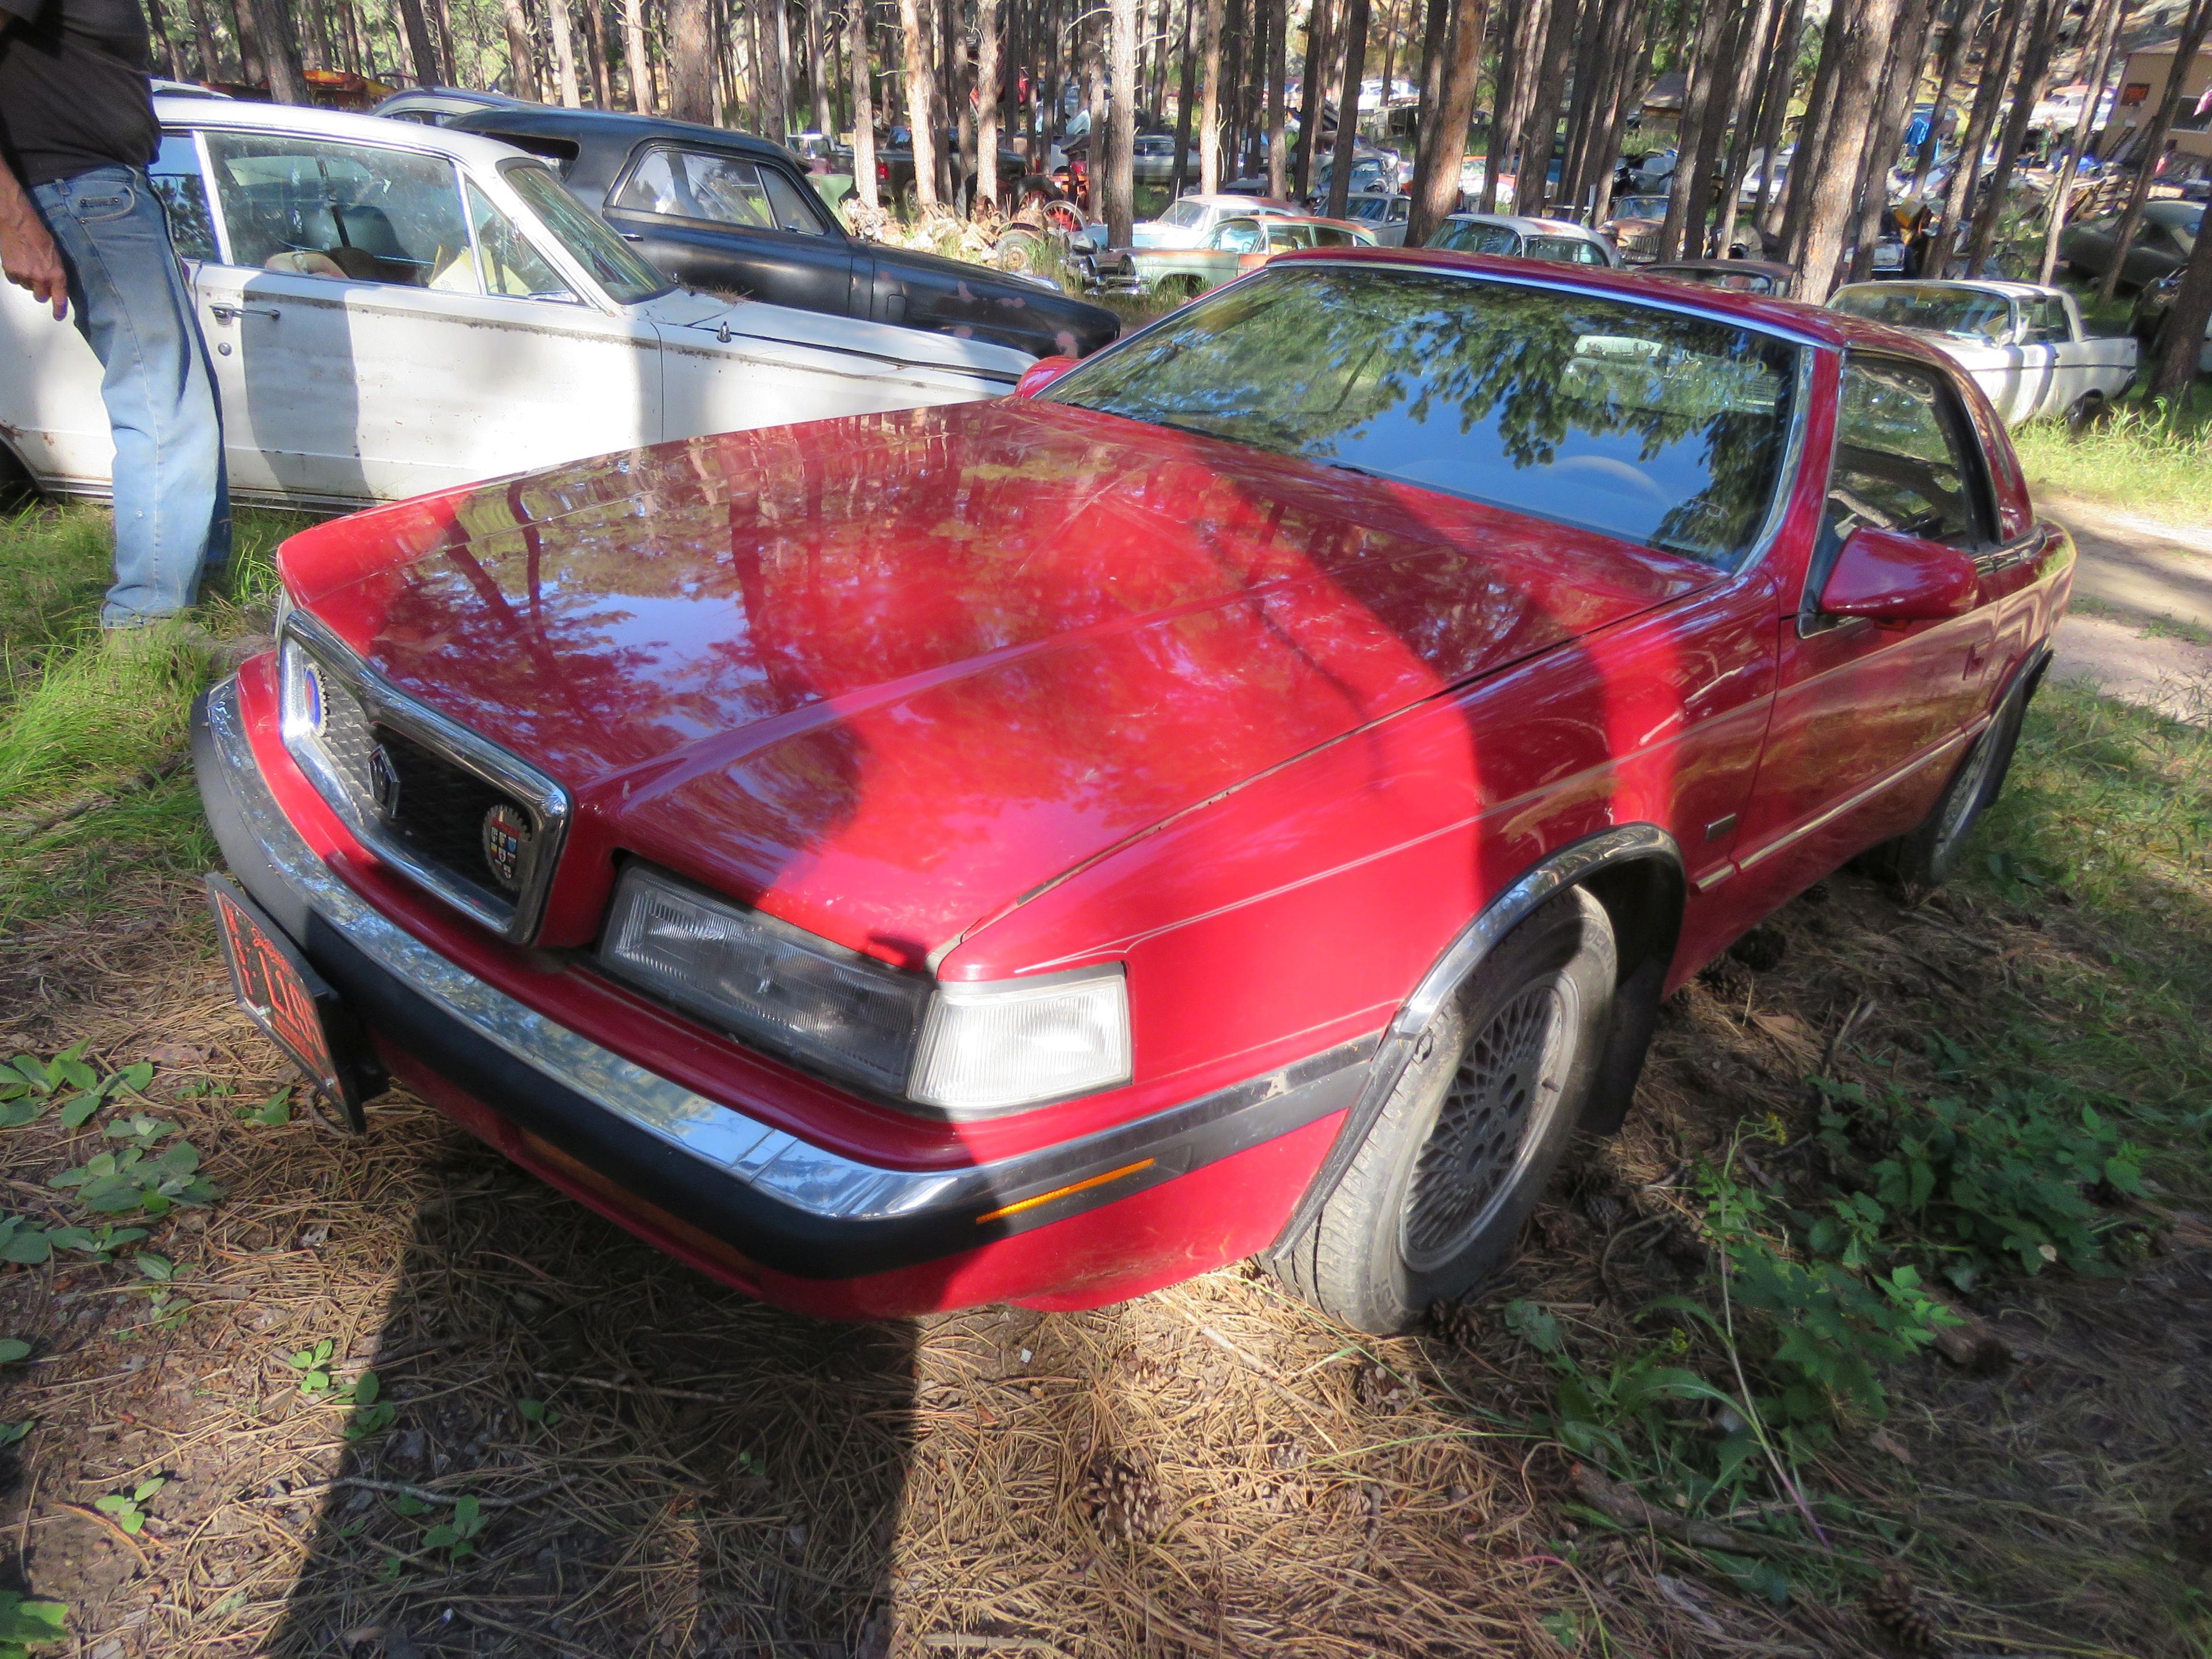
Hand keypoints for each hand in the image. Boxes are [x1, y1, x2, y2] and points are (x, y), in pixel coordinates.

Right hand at [0, 171, 67, 319]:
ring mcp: (25, 276)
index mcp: (56, 273)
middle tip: (39, 279)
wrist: (17, 223)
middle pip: (41, 296)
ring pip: (27, 287)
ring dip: (28, 280)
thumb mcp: (55, 254)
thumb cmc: (39, 235)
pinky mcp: (11, 271)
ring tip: (28, 263)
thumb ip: (55, 271)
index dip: (59, 309)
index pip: (60, 297)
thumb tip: (54, 284)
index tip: (58, 317)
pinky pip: (15, 280)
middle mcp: (41, 278)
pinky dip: (17, 274)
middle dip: (41, 291)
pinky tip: (18, 261)